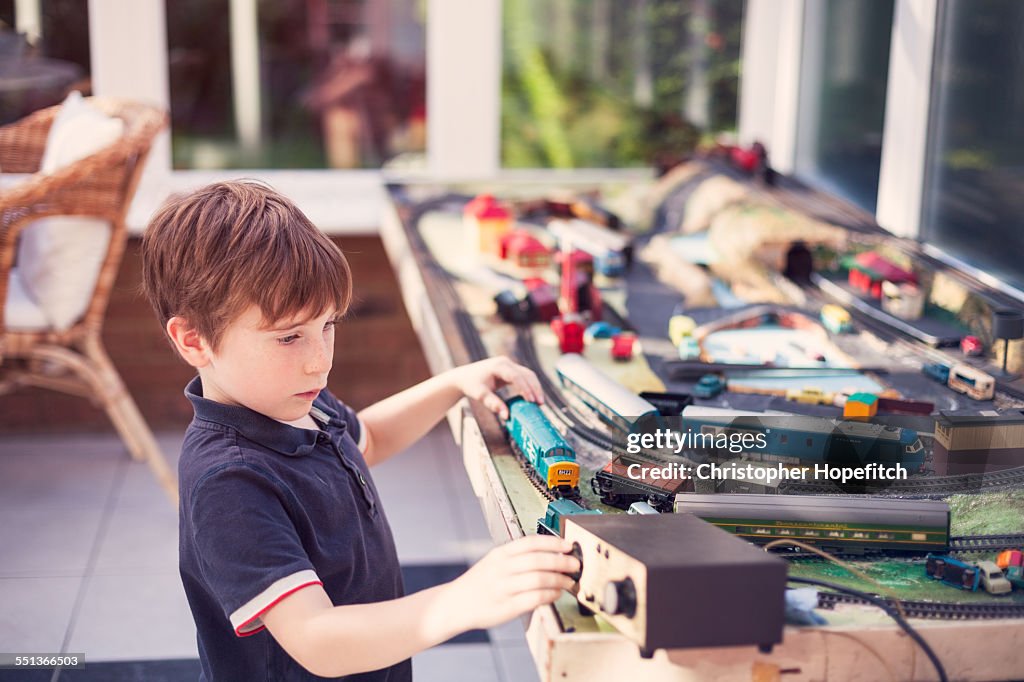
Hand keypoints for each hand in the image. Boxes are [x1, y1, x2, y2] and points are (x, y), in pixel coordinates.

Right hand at [445, 535, 579, 631]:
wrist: (456, 603)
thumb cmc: (480, 582)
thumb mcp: (495, 561)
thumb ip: (518, 557)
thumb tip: (551, 554)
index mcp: (500, 554)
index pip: (530, 543)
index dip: (553, 543)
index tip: (568, 545)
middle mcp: (502, 569)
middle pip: (538, 560)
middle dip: (561, 562)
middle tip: (575, 565)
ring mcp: (504, 588)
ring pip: (539, 579)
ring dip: (559, 580)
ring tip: (568, 582)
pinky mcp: (507, 607)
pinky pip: (534, 599)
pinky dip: (549, 595)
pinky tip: (555, 594)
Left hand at [449, 357, 543, 418]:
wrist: (464, 376)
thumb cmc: (471, 385)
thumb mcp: (480, 395)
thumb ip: (493, 404)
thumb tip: (506, 416)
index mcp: (498, 366)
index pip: (516, 376)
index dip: (525, 388)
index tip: (531, 401)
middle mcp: (506, 363)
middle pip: (526, 374)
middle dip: (535, 388)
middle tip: (540, 403)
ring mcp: (509, 365)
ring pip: (528, 374)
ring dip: (535, 387)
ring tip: (539, 402)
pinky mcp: (510, 370)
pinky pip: (524, 377)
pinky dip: (530, 386)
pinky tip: (532, 398)